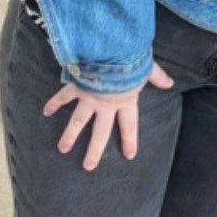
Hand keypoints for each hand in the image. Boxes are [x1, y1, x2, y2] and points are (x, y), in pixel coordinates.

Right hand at [43, 61, 173, 171]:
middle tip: (88, 166)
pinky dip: (54, 103)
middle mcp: (106, 105)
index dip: (129, 140)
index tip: (129, 155)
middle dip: (94, 150)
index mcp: (125, 101)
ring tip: (62, 149)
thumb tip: (171, 83)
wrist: (111, 50)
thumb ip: (158, 77)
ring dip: (70, 135)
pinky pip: (63, 97)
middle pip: (100, 132)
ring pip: (78, 121)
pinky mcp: (77, 88)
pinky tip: (45, 112)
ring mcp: (89, 98)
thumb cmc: (131, 59)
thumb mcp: (148, 68)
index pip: (129, 125)